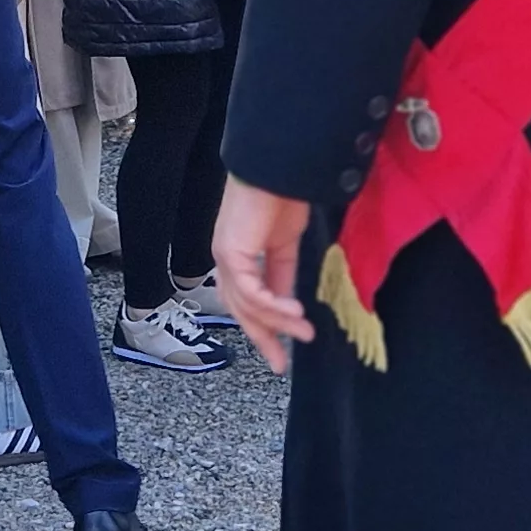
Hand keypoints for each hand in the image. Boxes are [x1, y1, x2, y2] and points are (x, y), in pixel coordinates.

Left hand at [213, 179, 317, 372]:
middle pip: (240, 310)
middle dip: (262, 338)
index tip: (280, 354)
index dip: (264, 328)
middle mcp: (227, 259)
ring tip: (304, 333)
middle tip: (280, 364)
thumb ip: (283, 275)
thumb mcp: (286, 243)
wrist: (276, 166)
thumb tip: (288, 306)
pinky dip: (273, 305)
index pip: (246, 302)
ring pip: (246, 304)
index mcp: (238, 257)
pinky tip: (294, 313)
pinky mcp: (231, 251)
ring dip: (276, 323)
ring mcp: (226, 256)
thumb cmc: (282, 195)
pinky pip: (251, 290)